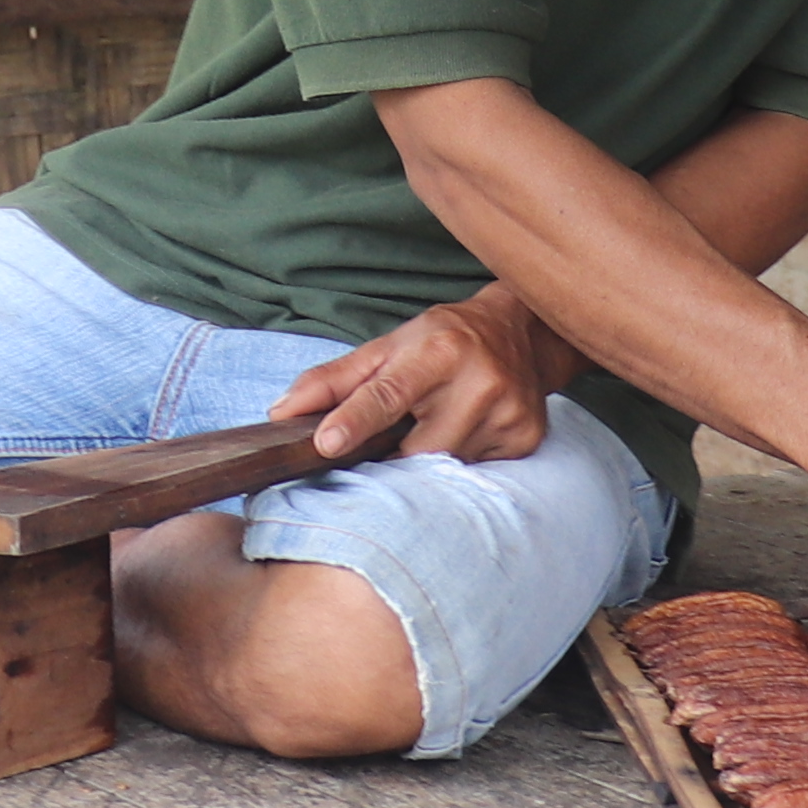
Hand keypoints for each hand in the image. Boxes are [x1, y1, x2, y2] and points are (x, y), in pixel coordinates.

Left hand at [275, 289, 569, 467]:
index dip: (354, 421)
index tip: (325, 444)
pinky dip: (459, 463)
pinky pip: (475, 473)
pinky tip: (466, 434)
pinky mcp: (526, 439)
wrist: (520, 333)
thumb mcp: (386, 348)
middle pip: (416, 448)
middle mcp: (478, 381)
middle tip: (392, 441)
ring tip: (435, 428)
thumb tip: (281, 412)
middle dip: (394, 453)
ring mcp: (507, 413)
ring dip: (427, 460)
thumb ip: (332, 380)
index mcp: (438, 350)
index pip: (388, 393)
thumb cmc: (442, 340)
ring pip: (444, 467)